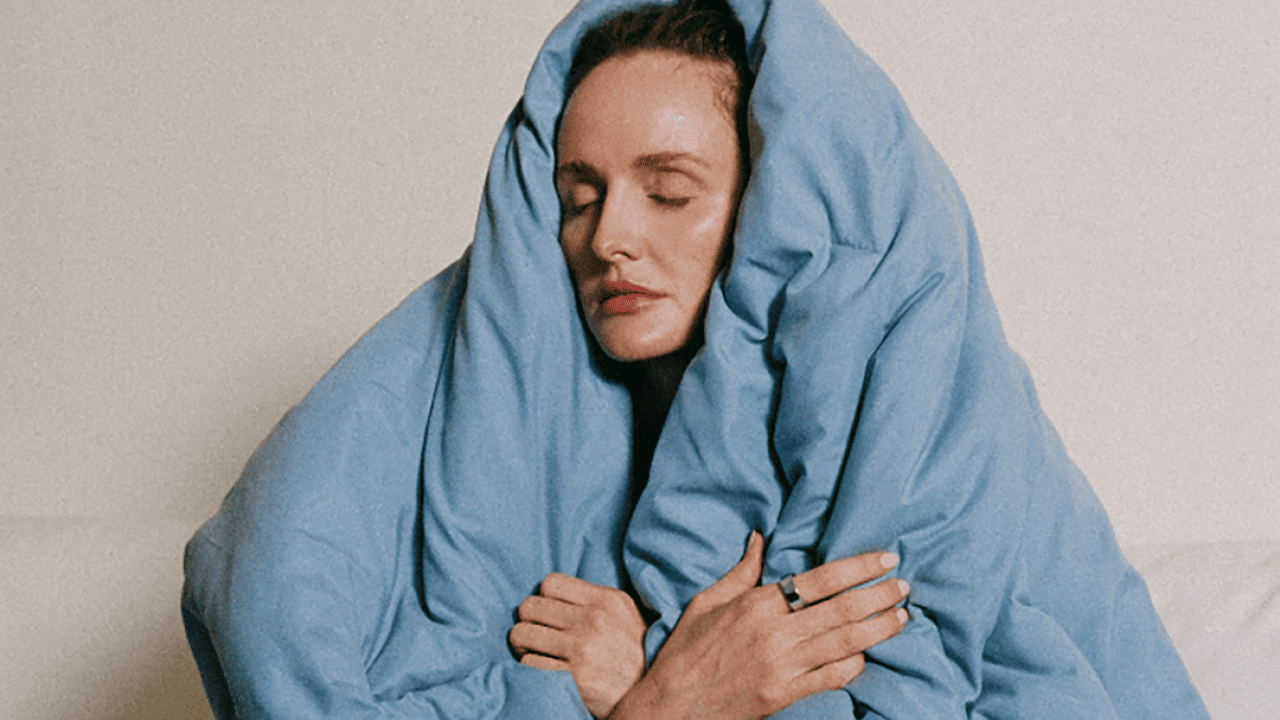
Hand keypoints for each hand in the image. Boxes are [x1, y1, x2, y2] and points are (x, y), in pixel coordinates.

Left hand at [509, 573, 646, 717]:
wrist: (653, 695)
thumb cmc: (637, 654)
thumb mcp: (626, 615)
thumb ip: (595, 601)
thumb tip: (554, 595)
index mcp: (606, 599)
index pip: (550, 582)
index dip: (545, 599)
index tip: (550, 614)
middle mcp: (593, 619)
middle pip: (530, 606)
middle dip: (529, 620)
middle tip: (535, 634)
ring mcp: (582, 648)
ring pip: (521, 633)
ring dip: (523, 644)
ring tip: (533, 651)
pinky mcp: (573, 676)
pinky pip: (528, 663)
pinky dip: (530, 667)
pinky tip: (542, 671)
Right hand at [610, 532, 907, 719]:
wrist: (669, 706)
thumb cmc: (685, 652)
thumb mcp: (706, 603)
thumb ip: (740, 571)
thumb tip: (759, 538)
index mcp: (755, 604)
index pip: (820, 579)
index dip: (858, 568)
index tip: (885, 558)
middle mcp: (773, 633)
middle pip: (841, 609)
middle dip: (879, 596)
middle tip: (904, 585)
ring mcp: (781, 666)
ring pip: (845, 642)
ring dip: (879, 628)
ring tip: (902, 616)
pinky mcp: (784, 695)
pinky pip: (832, 676)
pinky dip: (855, 664)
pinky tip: (868, 654)